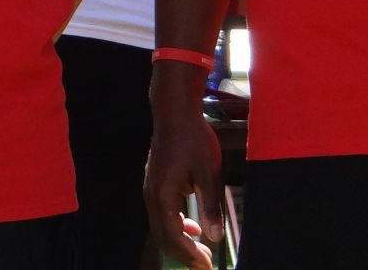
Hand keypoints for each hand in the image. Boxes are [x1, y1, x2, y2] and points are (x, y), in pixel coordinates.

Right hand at [143, 106, 221, 269]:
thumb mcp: (208, 172)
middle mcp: (152, 196)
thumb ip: (211, 206)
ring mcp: (151, 190)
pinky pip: (163, 214)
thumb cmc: (192, 139)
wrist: (175, 113)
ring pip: (162, 227)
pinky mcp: (156, 184)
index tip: (206, 266)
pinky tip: (193, 227)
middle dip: (184, 254)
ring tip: (202, 251)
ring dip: (181, 241)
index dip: (189, 255)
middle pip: (163, 237)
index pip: (173, 236)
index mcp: (162, 196)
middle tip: (205, 264)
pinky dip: (177, 226)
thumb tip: (215, 236)